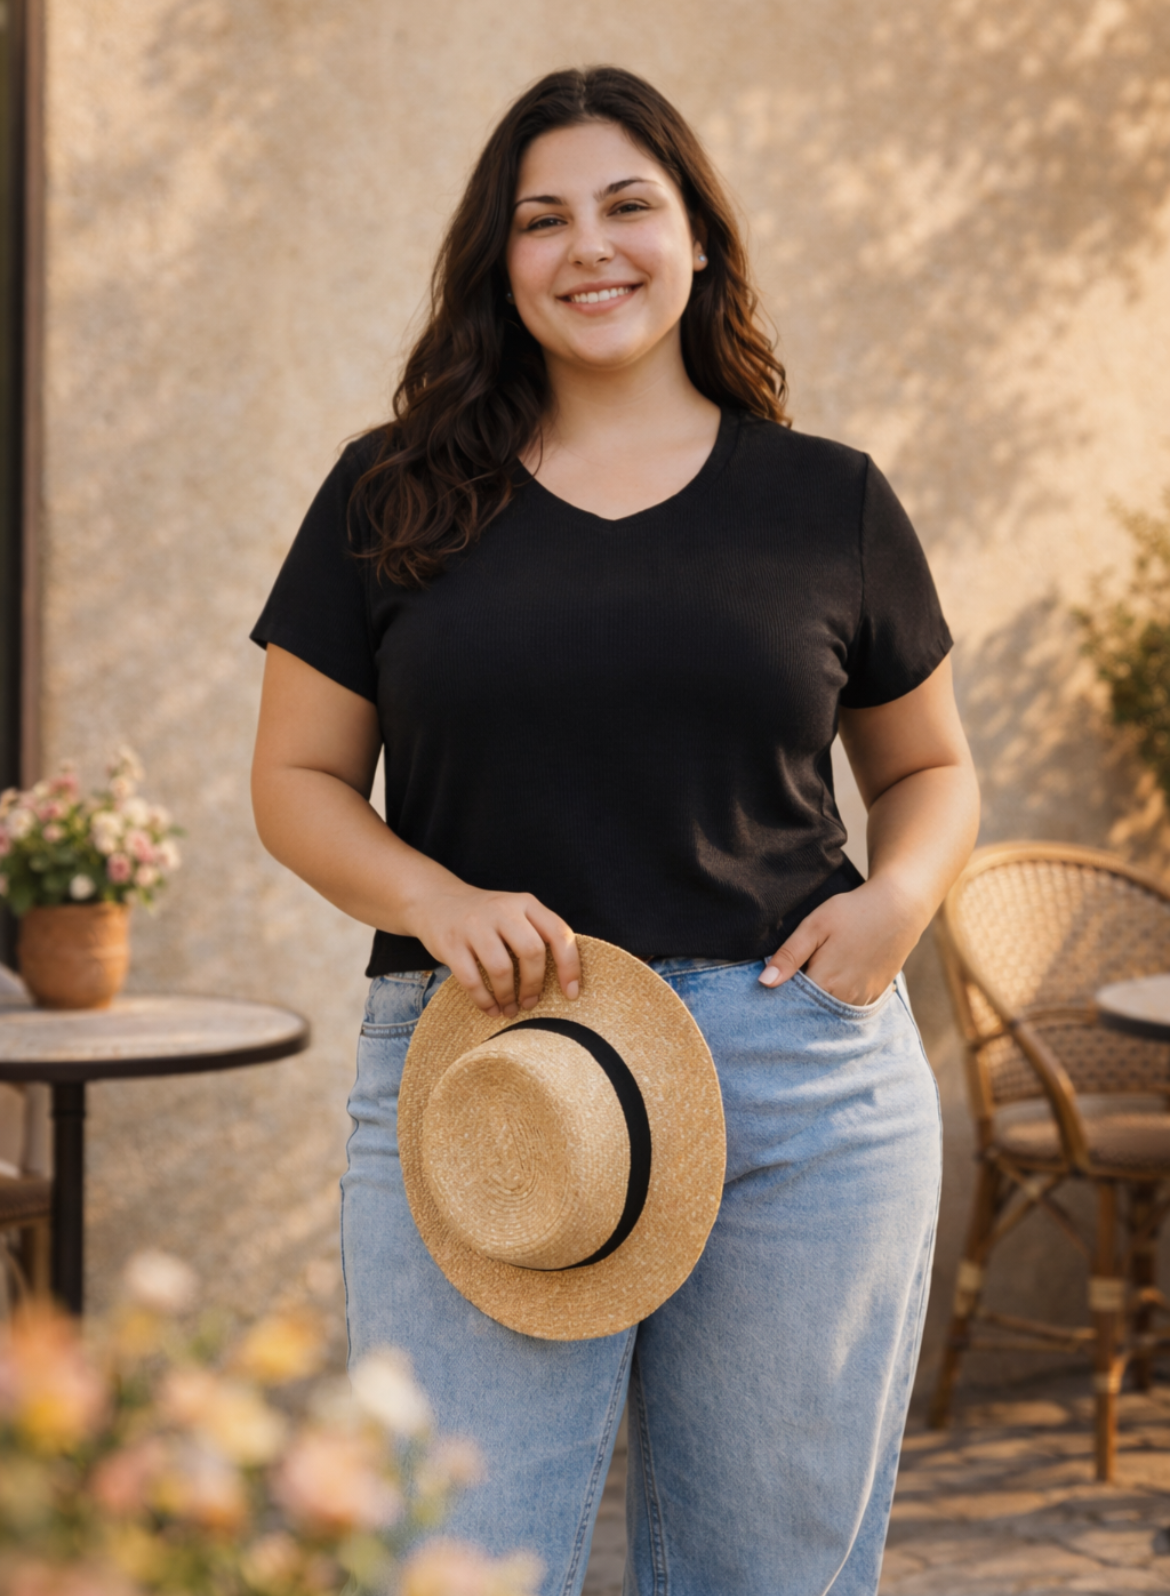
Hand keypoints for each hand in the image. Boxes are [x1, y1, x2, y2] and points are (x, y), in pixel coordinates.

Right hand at [407, 882, 580, 1017]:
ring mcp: (475, 925)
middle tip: (531, 1003)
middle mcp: (503, 910)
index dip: (570, 966)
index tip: (571, 993)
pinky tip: (490, 1009)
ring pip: (501, 968)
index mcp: (526, 903)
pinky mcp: (451, 943)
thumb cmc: (486, 918)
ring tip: (510, 1009)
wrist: (436, 901)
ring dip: (508, 996)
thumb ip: (538, 934)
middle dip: (534, 985)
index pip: (559, 933)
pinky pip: (472, 979)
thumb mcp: (515, 913)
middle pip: (531, 951)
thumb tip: (565, 980)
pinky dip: (484, 1000)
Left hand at [758, 878, 923, 1006]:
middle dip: (797, 1001)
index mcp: (825, 982)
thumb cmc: (852, 912)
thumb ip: (789, 956)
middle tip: (790, 980)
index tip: (769, 988)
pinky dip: (836, 999)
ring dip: (817, 1002)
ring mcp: (862, 999)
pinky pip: (848, 1006)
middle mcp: (845, 998)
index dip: (779, 996)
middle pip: (810, 1009)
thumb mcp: (814, 927)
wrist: (898, 908)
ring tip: (811, 979)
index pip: (791, 1003)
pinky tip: (831, 983)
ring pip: (829, 1010)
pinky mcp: (874, 995)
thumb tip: (765, 983)